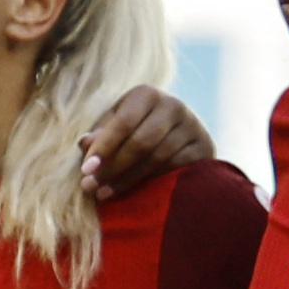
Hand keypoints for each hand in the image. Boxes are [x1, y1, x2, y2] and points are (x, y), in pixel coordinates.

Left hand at [75, 88, 211, 204]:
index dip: (104, 147)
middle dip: (113, 167)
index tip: (86, 170)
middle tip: (90, 187)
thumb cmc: (135, 128)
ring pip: (158, 159)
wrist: (177, 134)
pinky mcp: (204, 147)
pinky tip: (135, 192)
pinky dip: (153, 182)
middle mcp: (173, 105)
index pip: (123, 122)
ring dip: (128, 180)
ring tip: (105, 194)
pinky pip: (176, 169)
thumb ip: (99, 134)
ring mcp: (192, 126)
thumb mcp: (114, 126)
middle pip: (141, 142)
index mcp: (146, 95)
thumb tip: (85, 144)